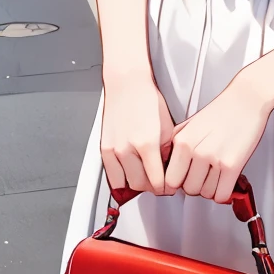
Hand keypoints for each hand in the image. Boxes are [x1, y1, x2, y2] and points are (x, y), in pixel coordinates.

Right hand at [99, 75, 175, 195]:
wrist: (127, 85)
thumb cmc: (147, 100)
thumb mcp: (167, 127)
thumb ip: (167, 153)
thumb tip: (167, 170)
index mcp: (147, 144)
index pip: (157, 181)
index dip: (166, 188)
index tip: (170, 187)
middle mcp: (128, 149)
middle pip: (141, 185)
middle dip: (153, 188)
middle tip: (160, 184)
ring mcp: (114, 150)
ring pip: (125, 184)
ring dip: (137, 185)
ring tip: (146, 178)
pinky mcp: (104, 149)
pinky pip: (111, 176)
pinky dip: (122, 180)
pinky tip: (130, 175)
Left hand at [164, 70, 272, 203]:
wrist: (247, 99)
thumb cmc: (221, 110)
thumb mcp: (189, 124)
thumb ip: (176, 145)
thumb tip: (167, 166)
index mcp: (182, 141)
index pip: (171, 180)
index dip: (179, 183)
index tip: (185, 180)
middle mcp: (196, 151)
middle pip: (188, 190)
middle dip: (197, 186)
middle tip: (204, 177)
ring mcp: (214, 159)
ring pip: (206, 194)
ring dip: (211, 189)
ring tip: (216, 176)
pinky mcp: (233, 165)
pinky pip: (222, 194)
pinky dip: (223, 193)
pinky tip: (225, 182)